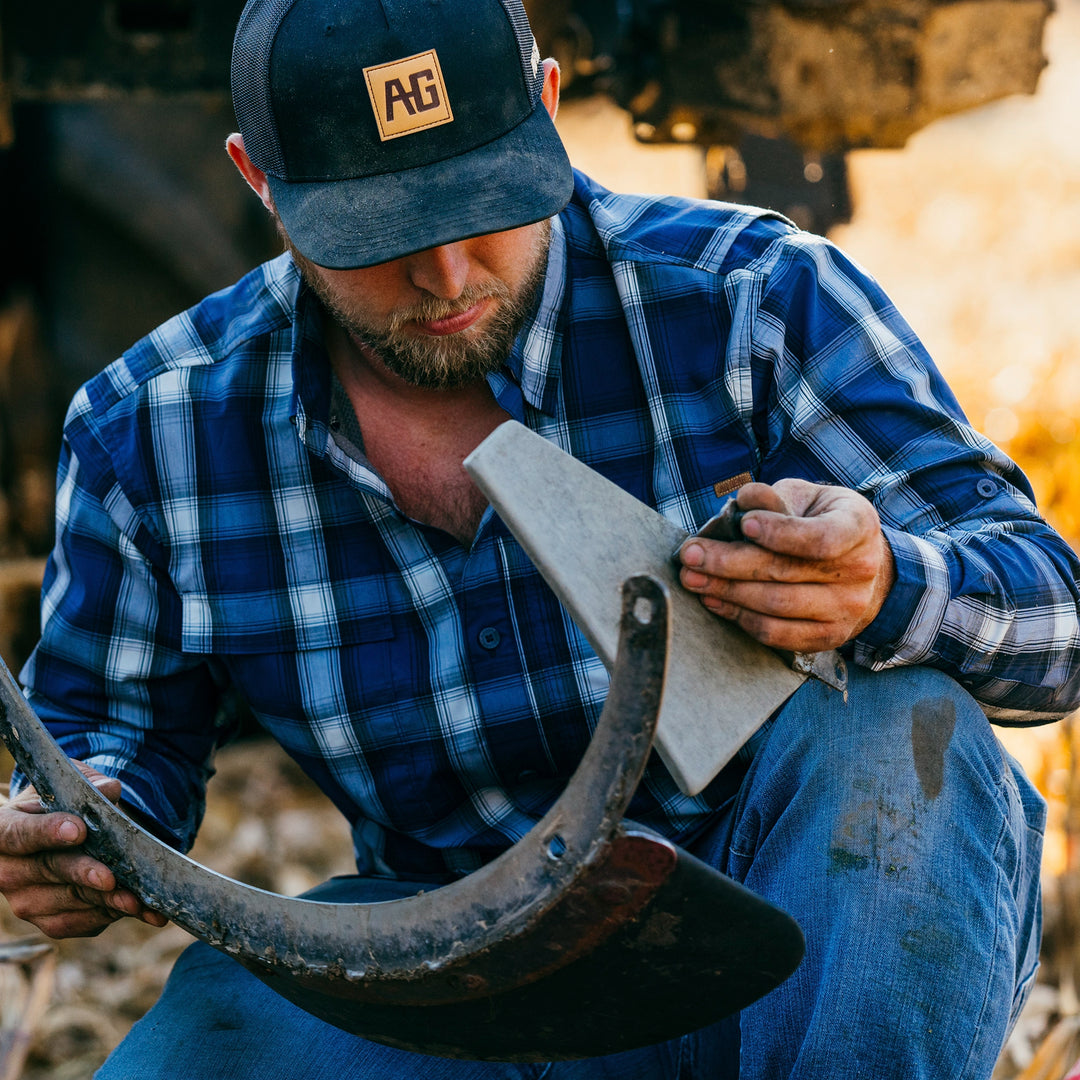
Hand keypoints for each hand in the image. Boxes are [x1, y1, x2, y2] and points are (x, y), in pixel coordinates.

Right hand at [0, 761, 167, 937]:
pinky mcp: (48, 921)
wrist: (60, 834)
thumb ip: (87, 786)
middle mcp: (8, 870)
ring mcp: (26, 900)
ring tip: (135, 899)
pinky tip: (138, 908)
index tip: (77, 831)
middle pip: (47, 871)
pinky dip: (110, 914)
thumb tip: (110, 790)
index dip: (47, 833)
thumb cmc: (62, 804)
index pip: (19, 834)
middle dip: (82, 873)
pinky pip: (79, 922)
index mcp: (4, 829)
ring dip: (104, 901)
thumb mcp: (70, 787)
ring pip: (68, 901)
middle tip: (110, 877)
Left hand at [676, 479, 895, 652]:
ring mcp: (847, 609)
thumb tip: (745, 500)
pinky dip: (740, 618)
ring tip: (693, 579)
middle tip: (690, 555)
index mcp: (858, 527)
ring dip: (727, 592)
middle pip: (786, 573)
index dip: (780, 533)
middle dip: (729, 563)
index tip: (743, 523)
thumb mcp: (804, 497)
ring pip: (777, 606)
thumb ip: (775, 498)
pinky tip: (715, 601)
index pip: (821, 538)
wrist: (857, 564)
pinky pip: (777, 634)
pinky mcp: (827, 637)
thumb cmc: (818, 521)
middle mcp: (859, 571)